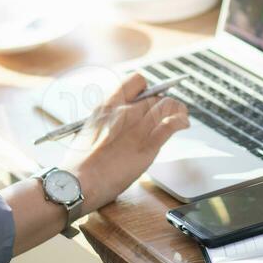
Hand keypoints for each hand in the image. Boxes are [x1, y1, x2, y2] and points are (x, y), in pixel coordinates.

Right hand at [68, 72, 189, 209]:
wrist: (78, 181)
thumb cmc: (79, 162)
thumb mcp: (89, 129)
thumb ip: (107, 121)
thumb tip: (118, 122)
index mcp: (108, 105)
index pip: (137, 80)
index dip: (147, 88)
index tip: (148, 97)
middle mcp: (125, 110)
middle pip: (155, 96)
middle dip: (162, 104)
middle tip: (165, 114)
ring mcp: (137, 127)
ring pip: (167, 105)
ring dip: (177, 109)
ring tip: (181, 116)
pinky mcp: (147, 146)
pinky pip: (171, 124)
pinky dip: (181, 121)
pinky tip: (184, 124)